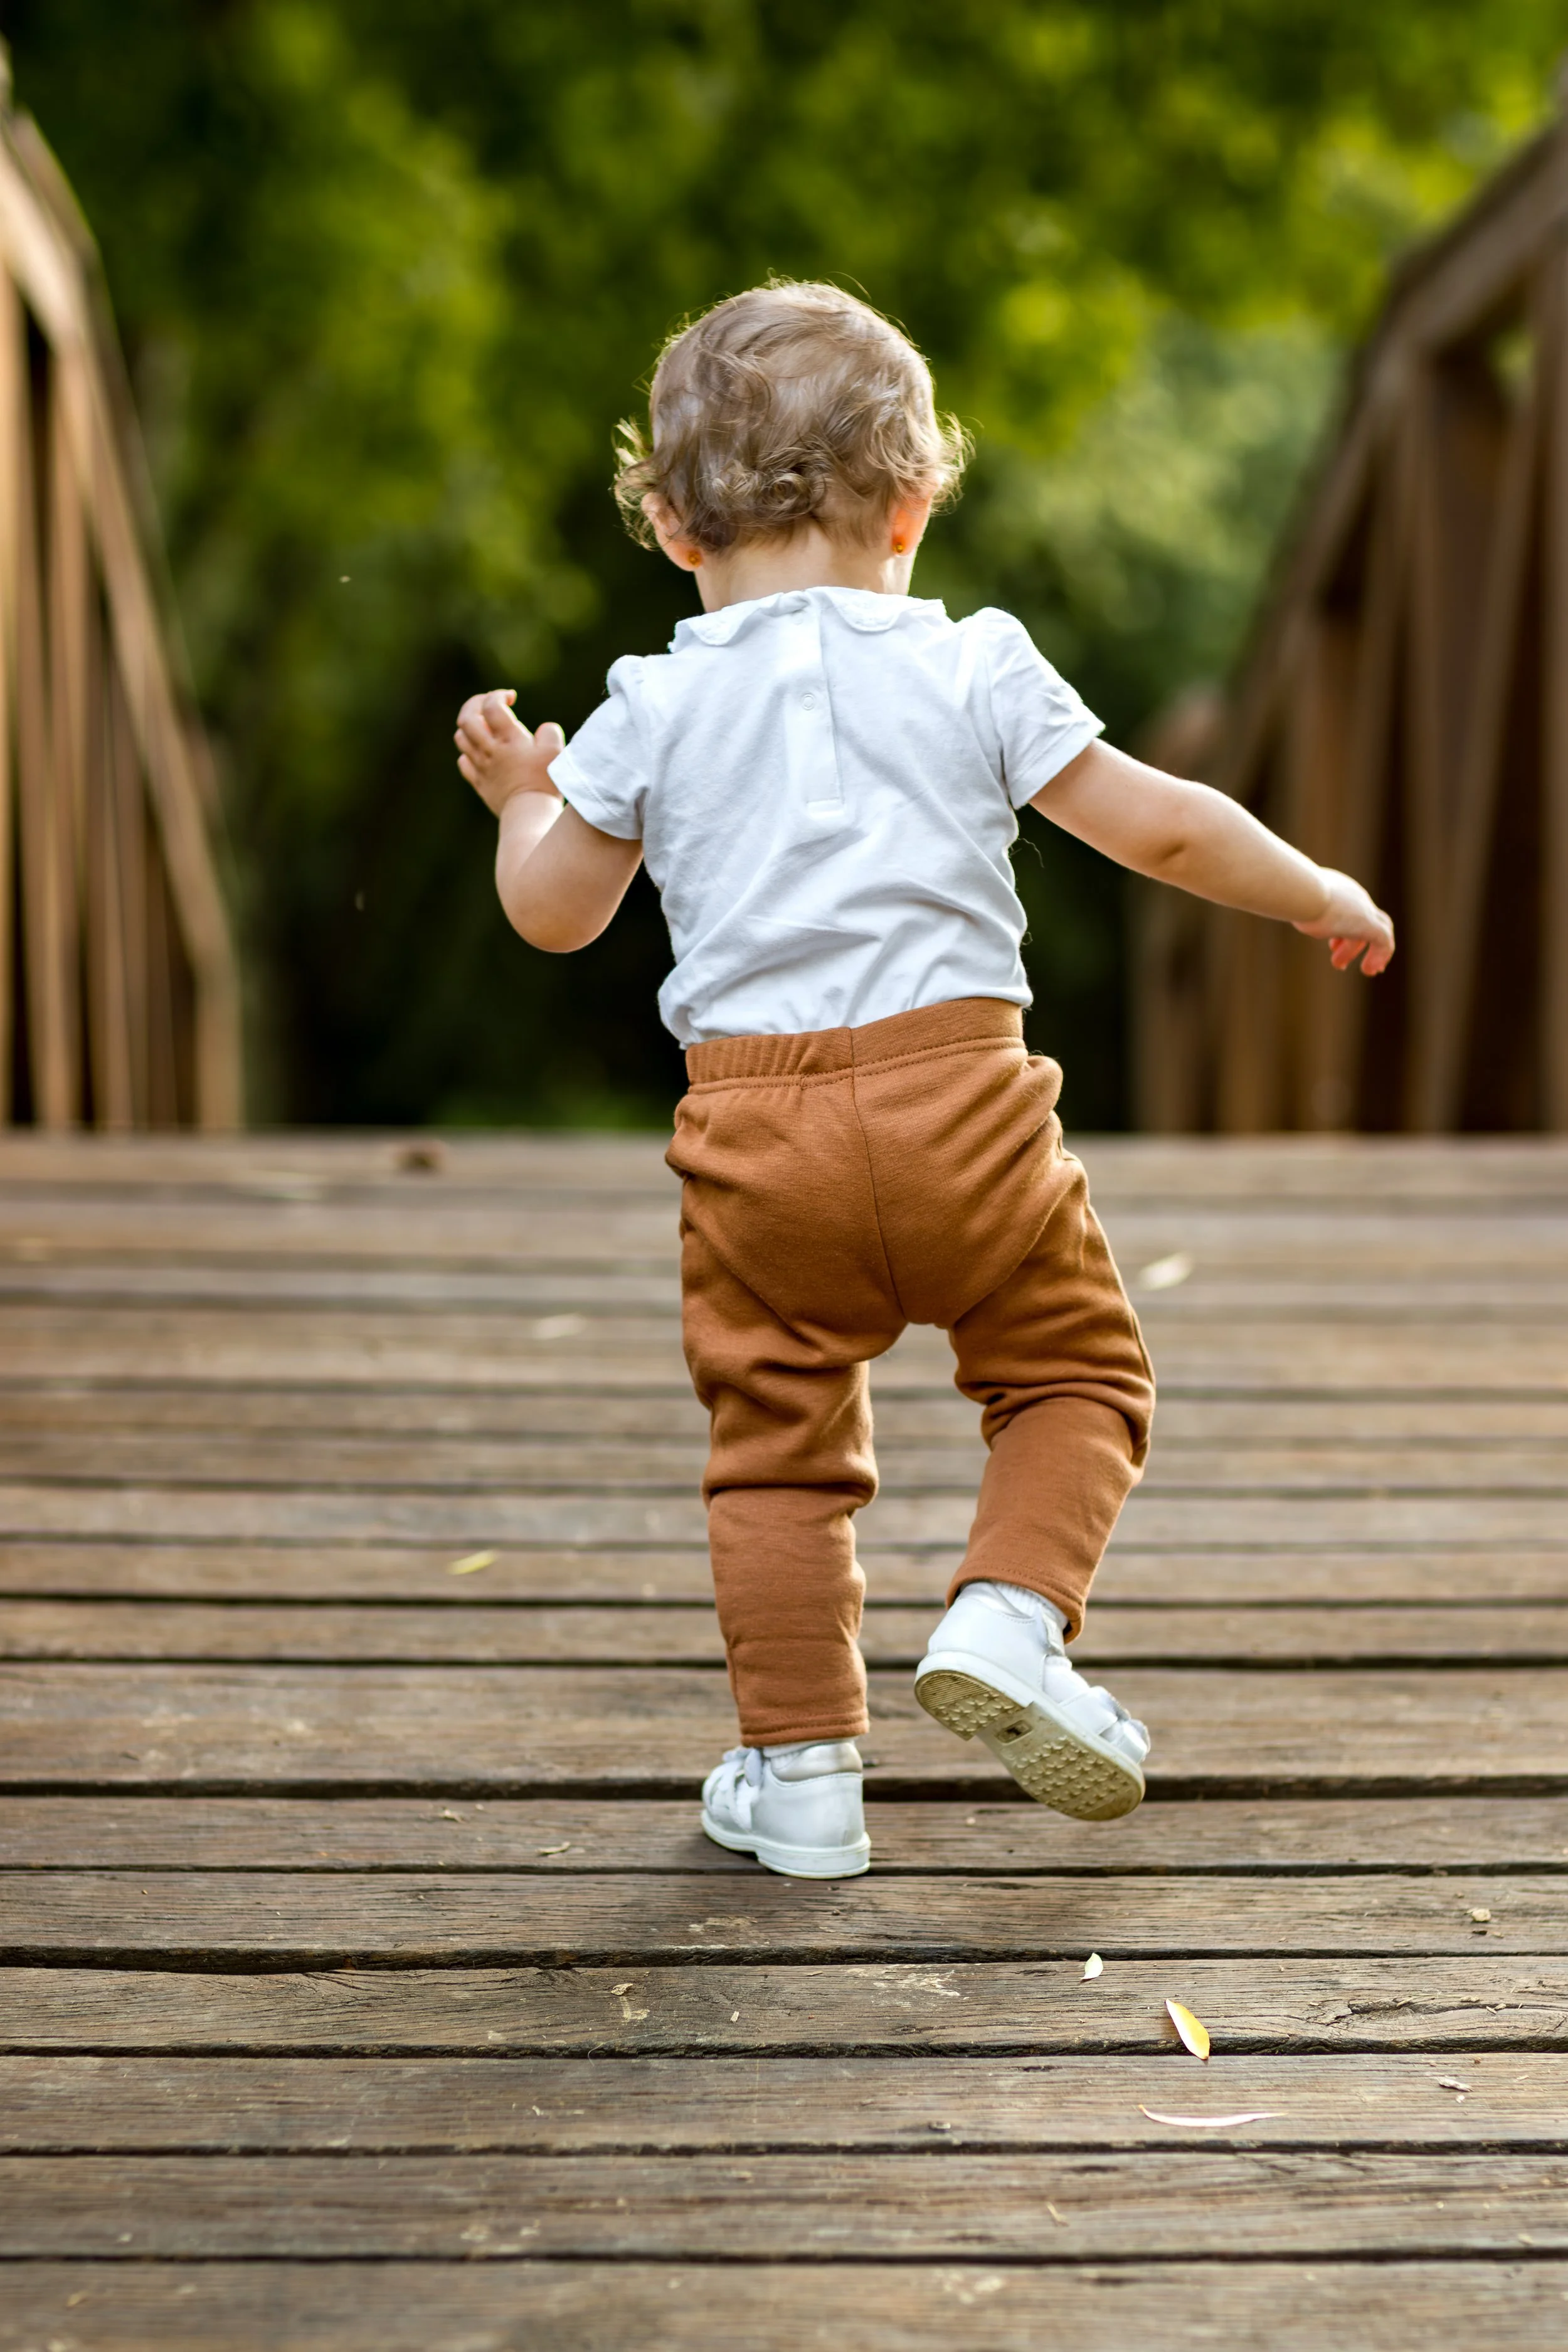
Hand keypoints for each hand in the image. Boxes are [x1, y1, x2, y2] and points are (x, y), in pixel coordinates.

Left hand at [455, 689, 564, 816]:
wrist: (530, 814)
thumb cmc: (546, 782)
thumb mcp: (557, 751)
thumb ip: (549, 732)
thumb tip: (541, 729)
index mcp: (508, 739)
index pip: (491, 705)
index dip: (498, 694)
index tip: (511, 697)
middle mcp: (489, 750)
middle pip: (466, 718)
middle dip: (475, 704)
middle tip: (488, 703)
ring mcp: (481, 767)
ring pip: (461, 738)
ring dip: (470, 727)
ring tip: (485, 727)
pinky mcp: (480, 783)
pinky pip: (464, 763)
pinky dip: (469, 753)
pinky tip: (482, 754)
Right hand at [1293, 867, 1395, 974]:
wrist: (1301, 892)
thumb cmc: (1288, 896)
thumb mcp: (1289, 901)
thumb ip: (1290, 903)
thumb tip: (1275, 904)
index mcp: (1339, 890)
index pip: (1351, 909)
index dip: (1345, 929)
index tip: (1333, 946)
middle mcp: (1355, 898)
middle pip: (1367, 920)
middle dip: (1355, 944)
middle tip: (1339, 963)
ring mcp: (1364, 910)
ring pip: (1377, 933)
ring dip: (1365, 953)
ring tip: (1349, 969)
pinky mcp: (1369, 924)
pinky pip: (1385, 942)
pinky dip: (1380, 956)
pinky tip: (1370, 969)